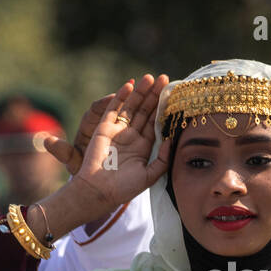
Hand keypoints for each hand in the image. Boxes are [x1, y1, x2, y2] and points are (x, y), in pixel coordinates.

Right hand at [49, 74, 169, 227]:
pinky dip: (120, 98)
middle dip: (154, 95)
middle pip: (144, 111)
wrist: (98, 192)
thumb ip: (163, 160)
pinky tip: (129, 86)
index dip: (163, 108)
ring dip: (140, 92)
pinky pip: (112, 110)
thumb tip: (172, 139)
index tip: (173, 93)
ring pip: (131, 107)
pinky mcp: (103, 129)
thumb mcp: (150, 176)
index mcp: (143, 147)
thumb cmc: (123, 188)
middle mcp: (131, 137)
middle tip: (164, 78)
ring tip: (150, 78)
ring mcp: (117, 132)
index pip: (155, 122)